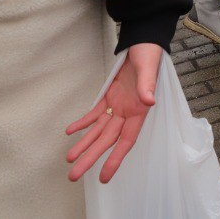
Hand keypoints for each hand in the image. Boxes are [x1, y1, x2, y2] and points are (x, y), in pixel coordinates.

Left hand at [66, 43, 161, 182]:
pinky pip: (95, 113)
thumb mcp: (149, 67)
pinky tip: (70, 131)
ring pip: (98, 130)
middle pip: (107, 140)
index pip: (126, 140)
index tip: (104, 176)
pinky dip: (83, 122)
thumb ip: (148, 85)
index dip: (115, 159)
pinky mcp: (110, 97)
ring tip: (69, 159)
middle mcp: (128, 112)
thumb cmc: (149, 54)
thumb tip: (148, 101)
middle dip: (90, 157)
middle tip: (74, 175)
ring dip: (84, 144)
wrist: (143, 42)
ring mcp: (118, 106)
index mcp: (139, 110)